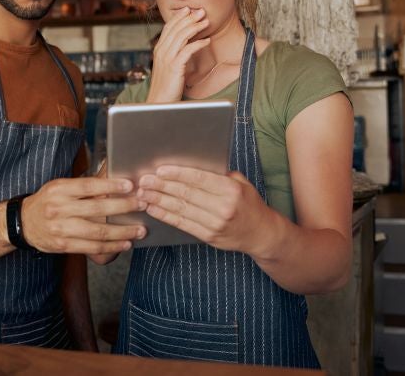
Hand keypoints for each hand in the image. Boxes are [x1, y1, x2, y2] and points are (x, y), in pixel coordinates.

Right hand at [21, 177, 146, 254]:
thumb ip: (85, 184)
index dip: (111, 185)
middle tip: (143, 205)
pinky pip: (91, 248)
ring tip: (140, 230)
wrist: (23, 223)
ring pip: (97, 232)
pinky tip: (125, 243)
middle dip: (123, 207)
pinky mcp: (63, 245)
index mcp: (60, 189)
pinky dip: (111, 246)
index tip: (130, 184)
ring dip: (122, 232)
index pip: (89, 185)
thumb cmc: (48, 201)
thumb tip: (114, 173)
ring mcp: (61, 229)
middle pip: (96, 209)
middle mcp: (59, 208)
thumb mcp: (61, 186)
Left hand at [137, 165, 279, 253]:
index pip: (198, 179)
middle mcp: (223, 207)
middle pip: (186, 194)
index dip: (177, 174)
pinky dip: (165, 216)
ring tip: (143, 194)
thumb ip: (220, 175)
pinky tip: (153, 209)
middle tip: (144, 181)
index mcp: (230, 190)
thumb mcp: (241, 184)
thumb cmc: (249, 204)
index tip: (159, 170)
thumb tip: (193, 167)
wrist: (261, 234)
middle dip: (162, 186)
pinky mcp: (209, 236)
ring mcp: (215, 224)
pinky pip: (183, 224)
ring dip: (159, 201)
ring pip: (181, 209)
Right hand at [147, 7, 210, 102]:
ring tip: (206, 22)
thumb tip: (185, 46)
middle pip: (176, 28)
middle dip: (189, 18)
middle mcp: (161, 51)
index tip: (189, 10)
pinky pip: (187, 50)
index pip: (168, 27)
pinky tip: (207, 41)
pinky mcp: (174, 67)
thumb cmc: (166, 87)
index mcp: (158, 50)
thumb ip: (173, 55)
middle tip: (201, 11)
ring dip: (195, 27)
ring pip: (182, 36)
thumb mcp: (168, 67)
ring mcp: (167, 58)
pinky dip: (198, 43)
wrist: (159, 103)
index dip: (179, 17)